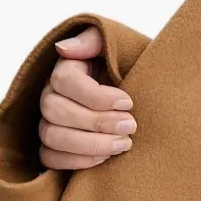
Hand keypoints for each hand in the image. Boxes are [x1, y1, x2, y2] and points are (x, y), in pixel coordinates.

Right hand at [38, 27, 136, 169]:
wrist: (151, 98)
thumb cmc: (135, 69)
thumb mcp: (123, 46)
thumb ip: (95, 39)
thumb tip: (63, 49)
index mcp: (67, 67)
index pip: (65, 81)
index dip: (96, 96)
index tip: (128, 103)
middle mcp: (52, 93)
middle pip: (55, 111)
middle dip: (97, 122)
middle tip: (131, 126)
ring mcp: (50, 120)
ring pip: (52, 136)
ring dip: (90, 144)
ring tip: (124, 144)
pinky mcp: (54, 146)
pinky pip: (50, 158)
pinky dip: (77, 161)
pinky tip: (106, 157)